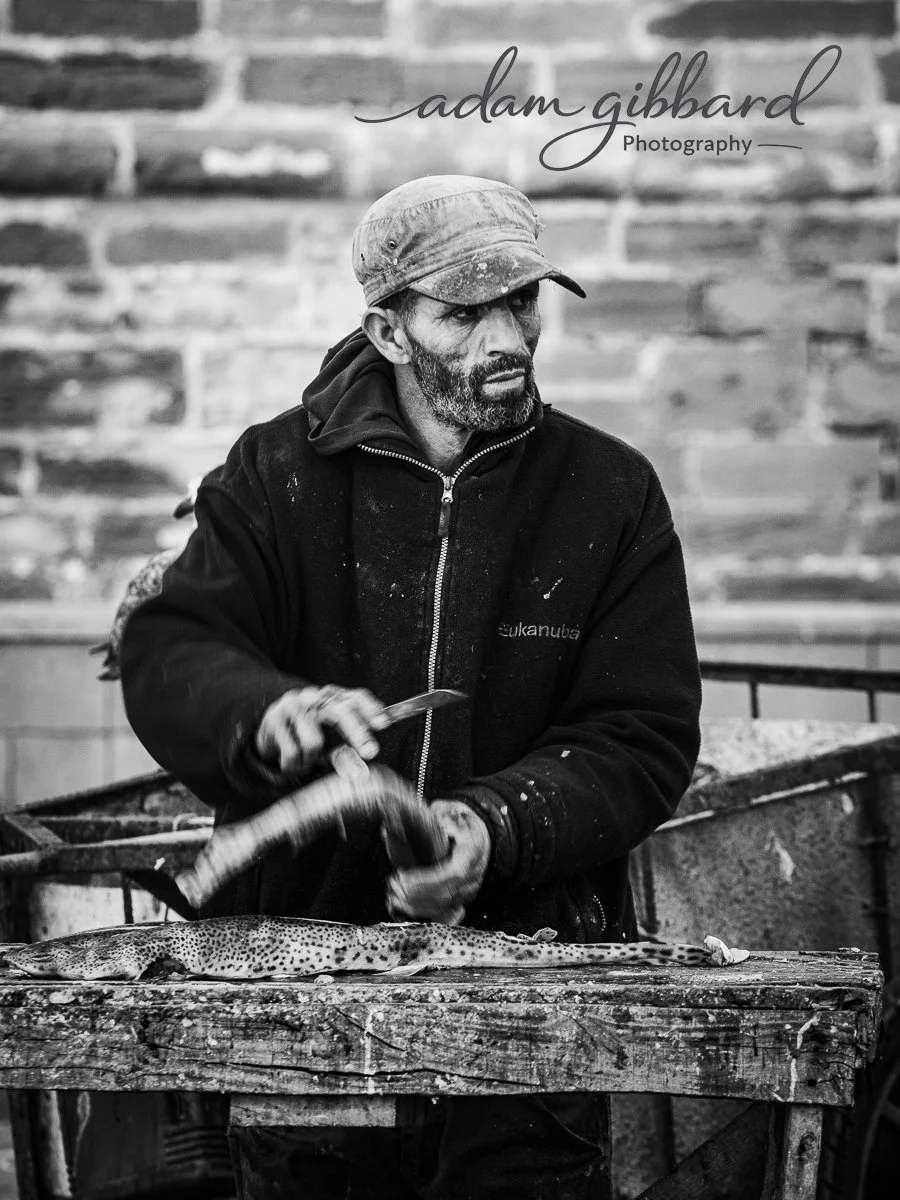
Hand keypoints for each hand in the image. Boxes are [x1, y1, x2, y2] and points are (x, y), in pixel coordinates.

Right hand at [255, 685, 388, 776]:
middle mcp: (314, 697)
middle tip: (370, 752)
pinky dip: (295, 765)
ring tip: (307, 758)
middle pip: (339, 712)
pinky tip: (293, 760)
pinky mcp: (274, 721)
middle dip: (356, 733)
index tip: (383, 725)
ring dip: (312, 759)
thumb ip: (345, 750)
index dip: (370, 710)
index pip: (355, 698)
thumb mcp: (329, 738)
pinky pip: (293, 753)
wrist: (268, 725)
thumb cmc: (307, 732)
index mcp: (332, 697)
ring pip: (314, 741)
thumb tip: (357, 769)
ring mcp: (293, 707)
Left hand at [385, 800, 490, 924]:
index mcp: (472, 853)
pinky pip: (442, 913)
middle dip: (415, 894)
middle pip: (445, 894)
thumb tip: (422, 819)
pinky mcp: (461, 900)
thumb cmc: (463, 823)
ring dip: (415, 904)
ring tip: (393, 894)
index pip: (451, 873)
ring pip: (442, 907)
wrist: (478, 836)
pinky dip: (421, 912)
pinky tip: (403, 907)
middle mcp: (473, 876)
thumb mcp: (451, 811)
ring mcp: (468, 891)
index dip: (426, 880)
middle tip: (393, 884)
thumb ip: (437, 815)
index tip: (403, 876)